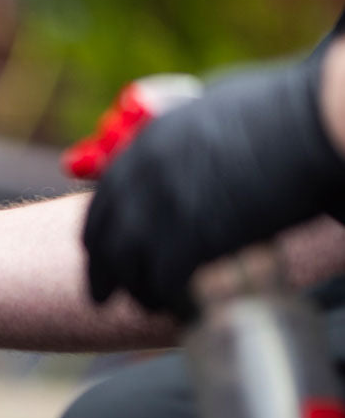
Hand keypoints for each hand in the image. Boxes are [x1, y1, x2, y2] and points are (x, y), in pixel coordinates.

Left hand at [83, 53, 344, 314]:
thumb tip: (189, 149)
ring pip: (127, 270)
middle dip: (102, 274)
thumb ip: (187, 136)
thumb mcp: (215, 108)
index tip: (100, 256)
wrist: (317, 122)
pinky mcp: (189, 241)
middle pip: (102, 242)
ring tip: (150, 306)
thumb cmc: (286, 109)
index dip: (100, 236)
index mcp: (146, 146)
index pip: (102, 204)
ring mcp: (161, 211)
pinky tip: (177, 309)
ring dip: (137, 292)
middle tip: (103, 297)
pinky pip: (162, 285)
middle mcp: (142, 179)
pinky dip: (167, 301)